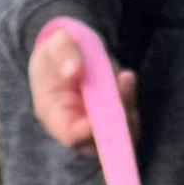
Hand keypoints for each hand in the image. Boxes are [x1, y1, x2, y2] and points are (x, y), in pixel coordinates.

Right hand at [27, 27, 137, 149]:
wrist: (68, 51)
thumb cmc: (56, 51)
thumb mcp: (56, 43)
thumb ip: (64, 52)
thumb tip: (74, 70)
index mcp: (54, 115)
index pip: (71, 135)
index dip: (87, 131)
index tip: (103, 112)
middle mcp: (75, 127)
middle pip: (99, 141)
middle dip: (116, 122)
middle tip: (123, 86)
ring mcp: (94, 124)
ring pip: (117, 133)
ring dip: (127, 108)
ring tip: (125, 78)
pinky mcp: (110, 116)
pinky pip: (125, 119)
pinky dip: (129, 99)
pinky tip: (126, 78)